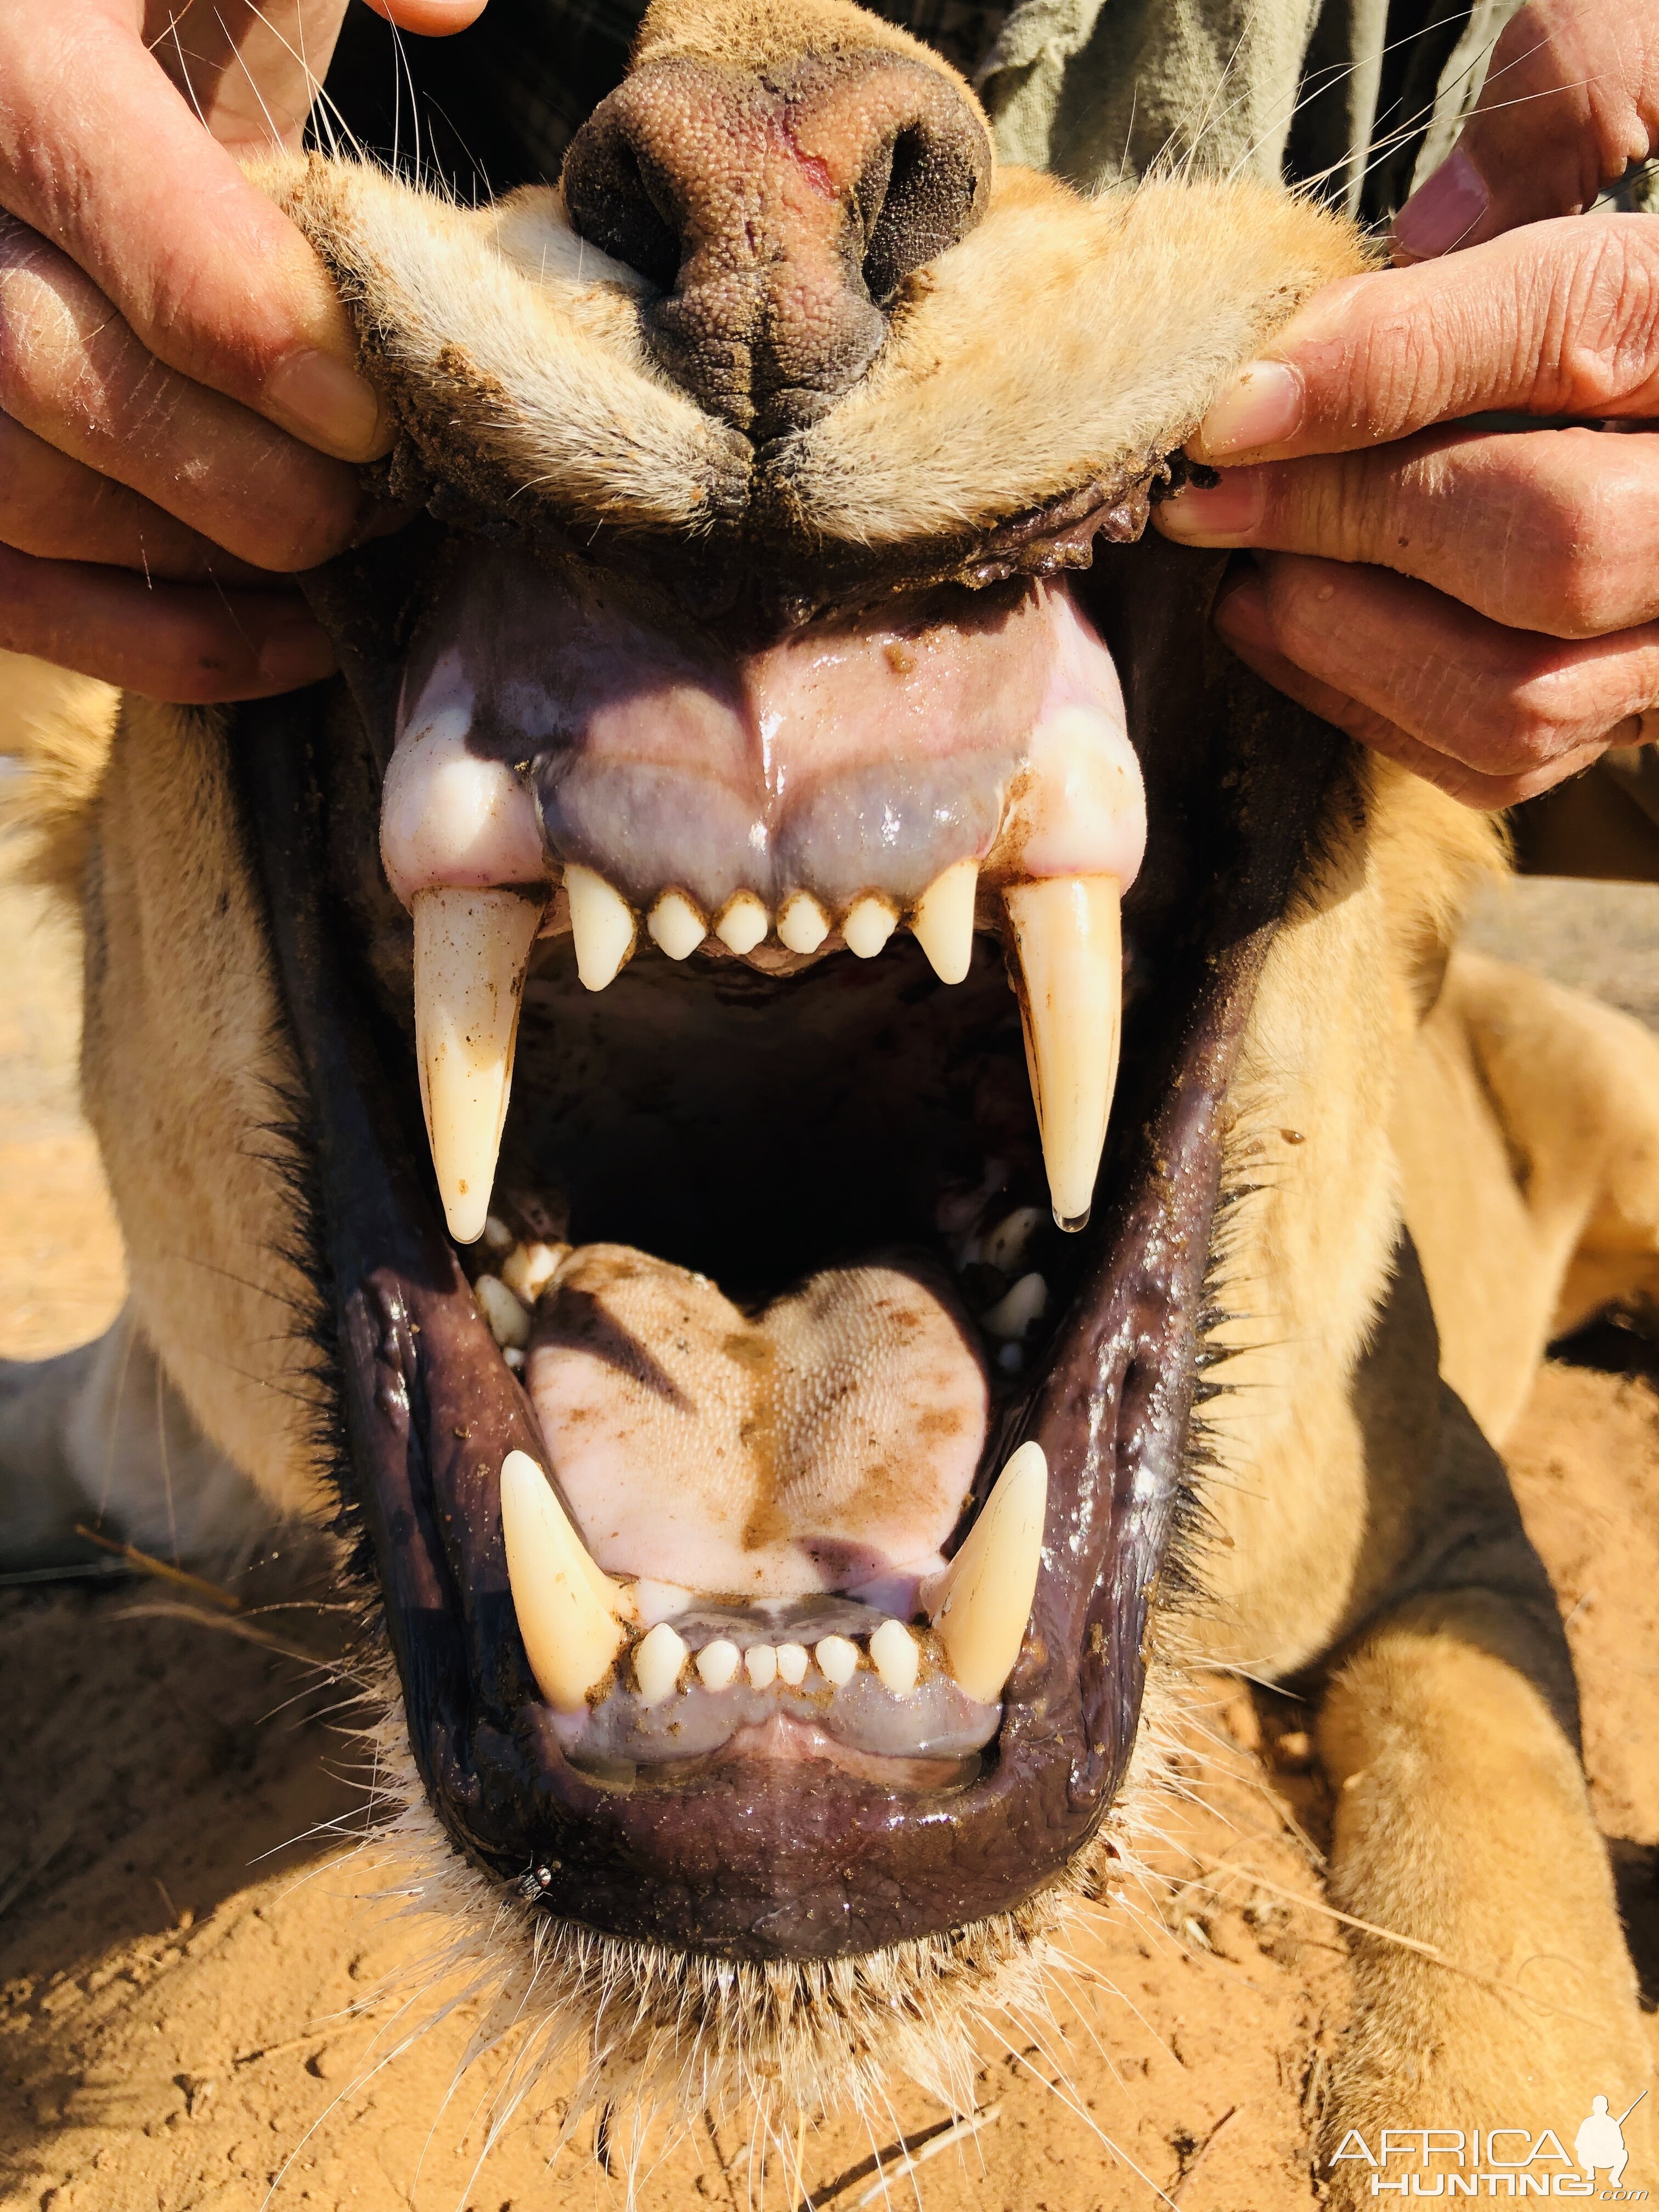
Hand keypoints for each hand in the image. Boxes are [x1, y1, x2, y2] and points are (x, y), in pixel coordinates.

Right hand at [0, 0, 483, 700]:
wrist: (32, 73)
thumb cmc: (150, 1)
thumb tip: (448, 5)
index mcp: (9, 60)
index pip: (146, 237)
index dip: (272, 341)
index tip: (378, 403)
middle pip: (70, 387)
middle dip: (253, 473)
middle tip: (383, 489)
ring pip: (35, 504)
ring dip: (217, 558)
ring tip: (349, 545)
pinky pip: (22, 600)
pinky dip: (168, 645)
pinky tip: (299, 635)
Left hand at [1154, 0, 1658, 807]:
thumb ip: (1587, 85)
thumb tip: (1429, 223)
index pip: (1572, 332)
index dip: (1381, 369)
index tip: (1231, 405)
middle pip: (1548, 541)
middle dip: (1347, 519)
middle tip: (1210, 494)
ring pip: (1523, 690)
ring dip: (1347, 639)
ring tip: (1244, 575)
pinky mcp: (1637, 706)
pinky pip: (1506, 756)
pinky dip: (1373, 708)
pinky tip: (1289, 628)